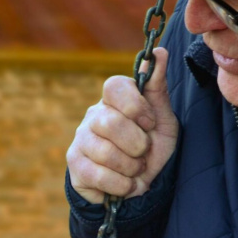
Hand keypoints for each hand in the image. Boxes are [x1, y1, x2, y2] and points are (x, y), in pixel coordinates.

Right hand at [67, 47, 178, 203]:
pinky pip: (99, 175)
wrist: (139, 185)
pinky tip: (126, 184)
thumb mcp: (163, 120)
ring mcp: (80, 139)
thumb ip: (158, 87)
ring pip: (105, 153)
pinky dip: (121, 185)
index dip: (135, 106)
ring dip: (131, 168)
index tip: (150, 123)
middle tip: (143, 153)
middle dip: (138, 145)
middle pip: (111, 123)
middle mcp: (93, 115)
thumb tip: (159, 52)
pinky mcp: (75, 165)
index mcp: (114, 100)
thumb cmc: (151, 147)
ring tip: (135, 169)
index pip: (114, 86)